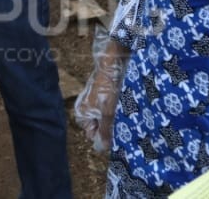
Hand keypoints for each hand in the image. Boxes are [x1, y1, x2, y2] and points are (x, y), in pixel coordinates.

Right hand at [73, 35, 129, 152]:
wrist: (113, 63)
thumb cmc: (107, 87)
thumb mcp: (107, 112)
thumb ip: (104, 130)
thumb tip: (103, 146)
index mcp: (81, 113)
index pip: (91, 135)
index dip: (103, 137)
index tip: (115, 135)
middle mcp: (86, 108)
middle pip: (99, 127)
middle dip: (110, 128)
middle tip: (122, 125)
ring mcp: (95, 101)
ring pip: (106, 118)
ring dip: (116, 118)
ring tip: (126, 114)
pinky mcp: (104, 94)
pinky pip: (110, 108)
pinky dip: (118, 109)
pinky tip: (127, 106)